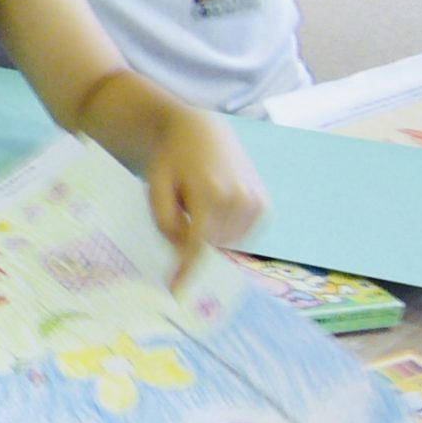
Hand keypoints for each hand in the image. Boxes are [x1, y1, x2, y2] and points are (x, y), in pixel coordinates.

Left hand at [145, 109, 266, 287]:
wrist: (202, 131)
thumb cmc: (173, 159)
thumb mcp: (156, 185)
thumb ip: (165, 221)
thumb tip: (181, 251)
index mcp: (211, 193)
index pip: (198, 244)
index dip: (186, 270)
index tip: (176, 290)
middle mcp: (240, 200)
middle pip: (211, 245)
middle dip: (193, 238)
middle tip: (182, 209)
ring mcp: (256, 203)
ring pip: (227, 243)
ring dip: (210, 234)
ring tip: (199, 201)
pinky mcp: (265, 205)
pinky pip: (242, 235)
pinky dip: (226, 230)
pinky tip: (214, 206)